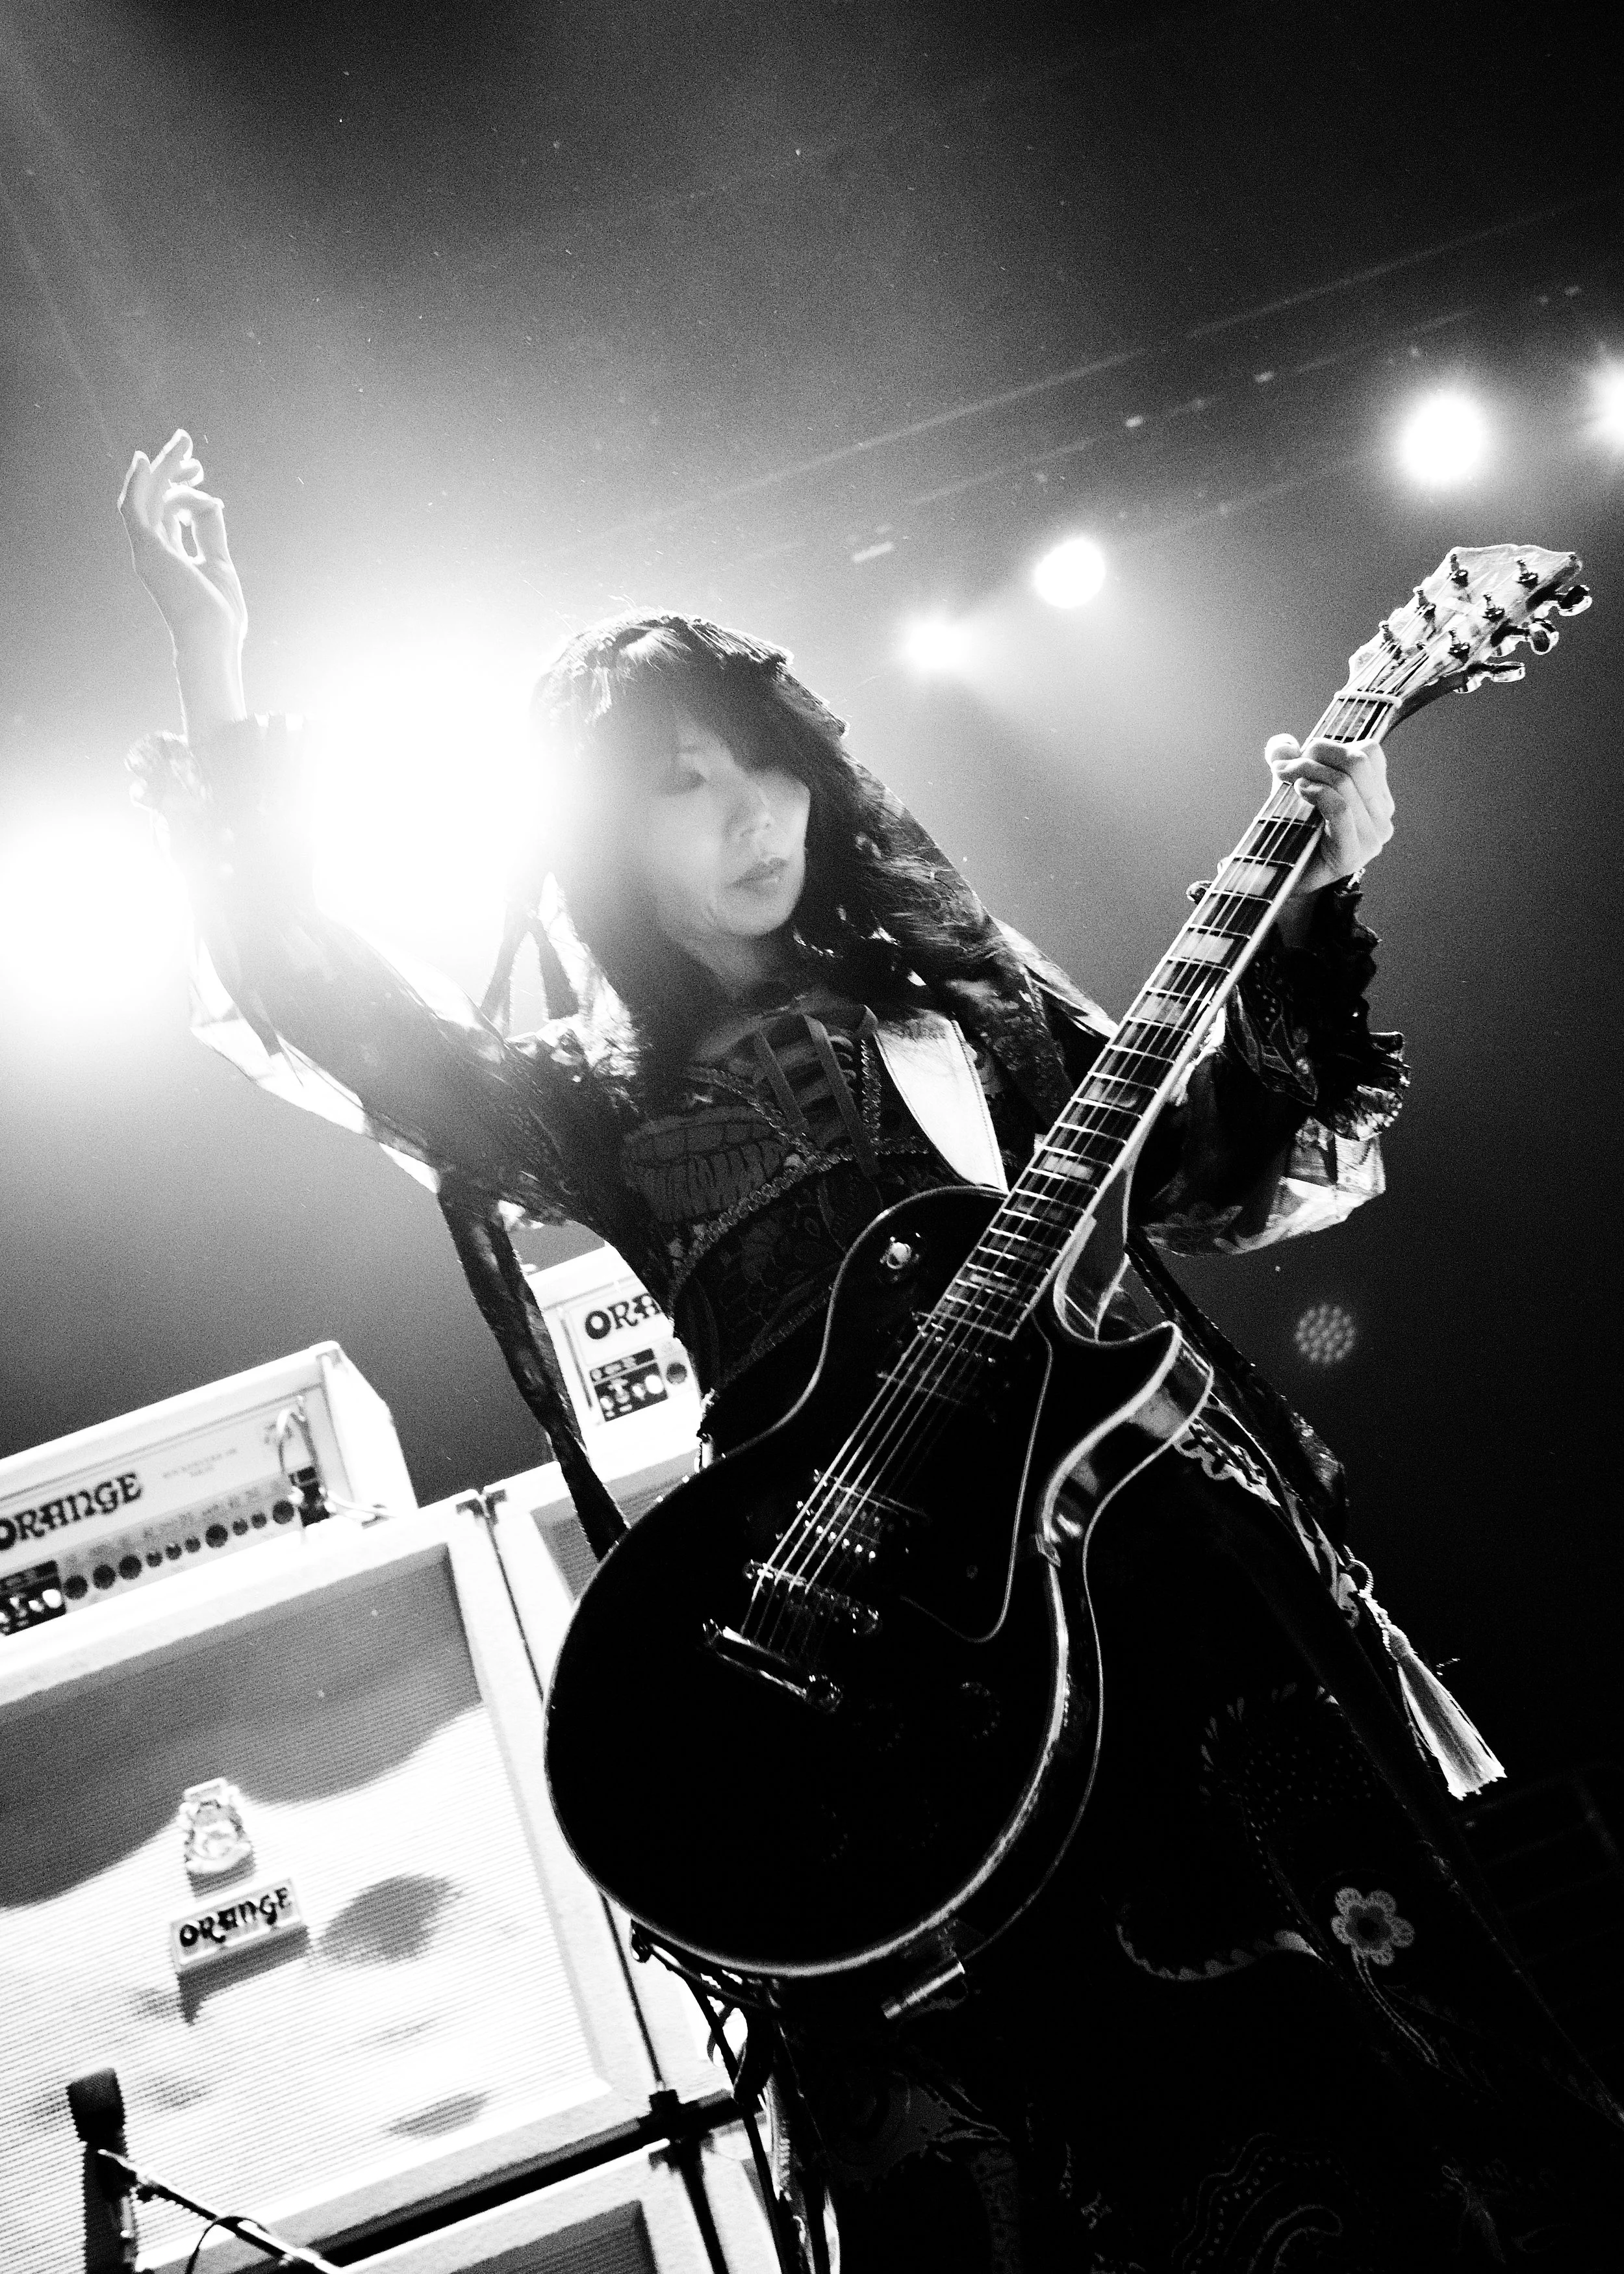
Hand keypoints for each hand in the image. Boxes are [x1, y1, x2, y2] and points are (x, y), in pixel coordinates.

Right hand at [118, 429, 247, 742]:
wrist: (214, 638)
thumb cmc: (220, 613)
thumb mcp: (219, 561)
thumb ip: (210, 530)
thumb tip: (211, 498)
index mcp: (169, 557)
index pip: (169, 512)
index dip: (183, 488)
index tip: (201, 474)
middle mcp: (152, 551)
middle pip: (156, 499)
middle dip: (170, 468)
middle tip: (187, 442)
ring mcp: (146, 551)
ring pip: (147, 497)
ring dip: (162, 466)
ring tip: (182, 441)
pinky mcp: (147, 550)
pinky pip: (135, 508)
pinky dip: (137, 483)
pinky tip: (145, 460)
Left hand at [1266, 733, 1393, 902]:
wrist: (1282, 879)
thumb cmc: (1292, 832)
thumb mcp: (1291, 789)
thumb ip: (1289, 762)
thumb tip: (1282, 743)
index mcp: (1376, 796)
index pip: (1370, 752)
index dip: (1331, 746)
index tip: (1299, 755)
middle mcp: (1382, 816)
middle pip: (1359, 762)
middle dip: (1318, 754)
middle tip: (1285, 766)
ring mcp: (1372, 838)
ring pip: (1346, 783)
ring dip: (1308, 772)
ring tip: (1284, 778)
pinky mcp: (1354, 855)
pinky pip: (1341, 810)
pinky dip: (1318, 793)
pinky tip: (1300, 791)